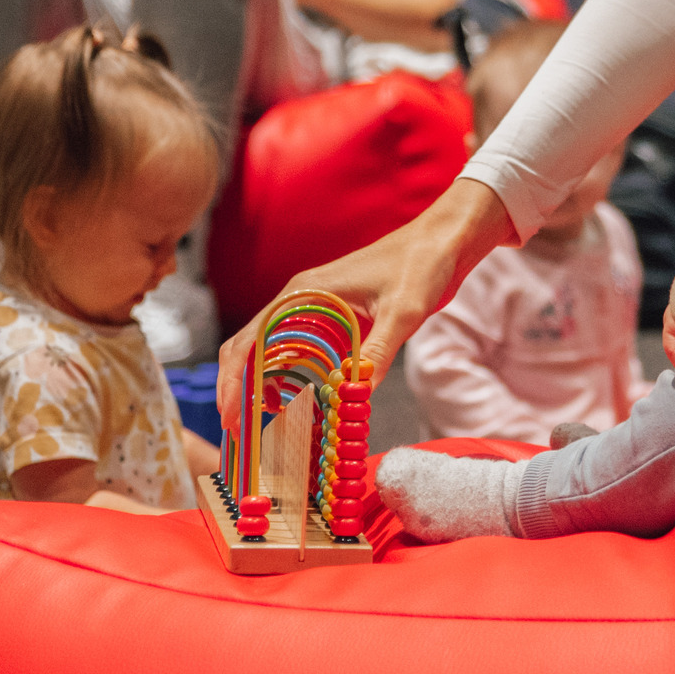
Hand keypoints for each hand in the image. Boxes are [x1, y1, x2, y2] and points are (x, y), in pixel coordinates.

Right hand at [216, 176, 513, 422]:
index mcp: (305, 294)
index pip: (250, 340)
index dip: (234, 381)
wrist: (444, 240)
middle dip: (239, 390)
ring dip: (260, 386)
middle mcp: (301, 301)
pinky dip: (288, 378)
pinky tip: (295, 405)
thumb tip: (355, 396)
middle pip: (250, 348)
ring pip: (271, 351)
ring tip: (260, 426)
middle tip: (239, 433)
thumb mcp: (403, 311)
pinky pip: (299, 351)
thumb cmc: (422, 264)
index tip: (230, 417)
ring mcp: (315, 309)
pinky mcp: (334, 319)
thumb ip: (377, 352)